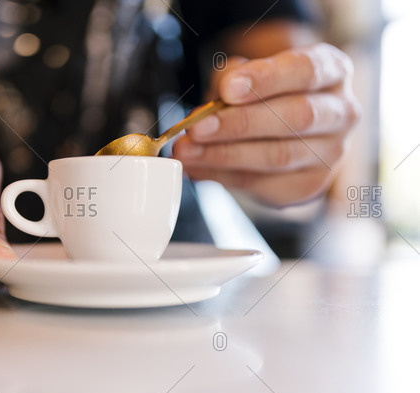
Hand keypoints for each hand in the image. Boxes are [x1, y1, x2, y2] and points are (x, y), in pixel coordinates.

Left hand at [172, 43, 360, 205]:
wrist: (281, 130)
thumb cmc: (265, 95)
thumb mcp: (245, 74)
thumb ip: (230, 81)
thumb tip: (209, 108)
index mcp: (332, 71)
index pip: (306, 71)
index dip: (267, 79)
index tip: (228, 89)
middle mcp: (341, 112)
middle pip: (296, 117)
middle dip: (241, 123)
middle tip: (198, 127)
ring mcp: (331, 152)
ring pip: (279, 155)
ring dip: (225, 154)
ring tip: (188, 150)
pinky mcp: (309, 185)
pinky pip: (262, 182)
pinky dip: (223, 174)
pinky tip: (197, 166)